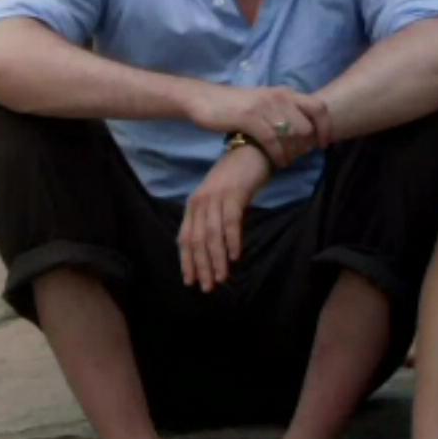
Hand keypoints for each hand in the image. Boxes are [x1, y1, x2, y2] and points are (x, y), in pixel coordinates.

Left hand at [179, 145, 272, 292]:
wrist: (252, 151)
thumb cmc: (236, 180)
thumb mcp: (218, 201)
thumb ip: (212, 221)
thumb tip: (212, 251)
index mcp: (193, 206)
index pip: (185, 238)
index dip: (187, 261)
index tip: (191, 281)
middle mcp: (200, 203)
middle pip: (197, 240)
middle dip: (202, 266)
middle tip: (208, 287)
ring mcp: (216, 198)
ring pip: (212, 235)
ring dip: (217, 259)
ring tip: (222, 278)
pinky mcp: (233, 194)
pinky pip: (230, 222)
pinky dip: (232, 240)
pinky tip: (235, 256)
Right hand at [186, 84, 331, 167]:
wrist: (203, 99)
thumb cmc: (235, 105)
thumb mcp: (265, 103)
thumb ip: (284, 113)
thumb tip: (305, 133)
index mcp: (286, 93)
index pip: (319, 107)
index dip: (326, 127)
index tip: (323, 144)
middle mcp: (279, 97)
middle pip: (308, 126)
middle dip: (305, 145)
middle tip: (297, 156)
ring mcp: (265, 106)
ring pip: (292, 135)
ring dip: (291, 153)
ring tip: (286, 161)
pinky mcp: (249, 118)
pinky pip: (273, 141)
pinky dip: (278, 155)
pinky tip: (277, 162)